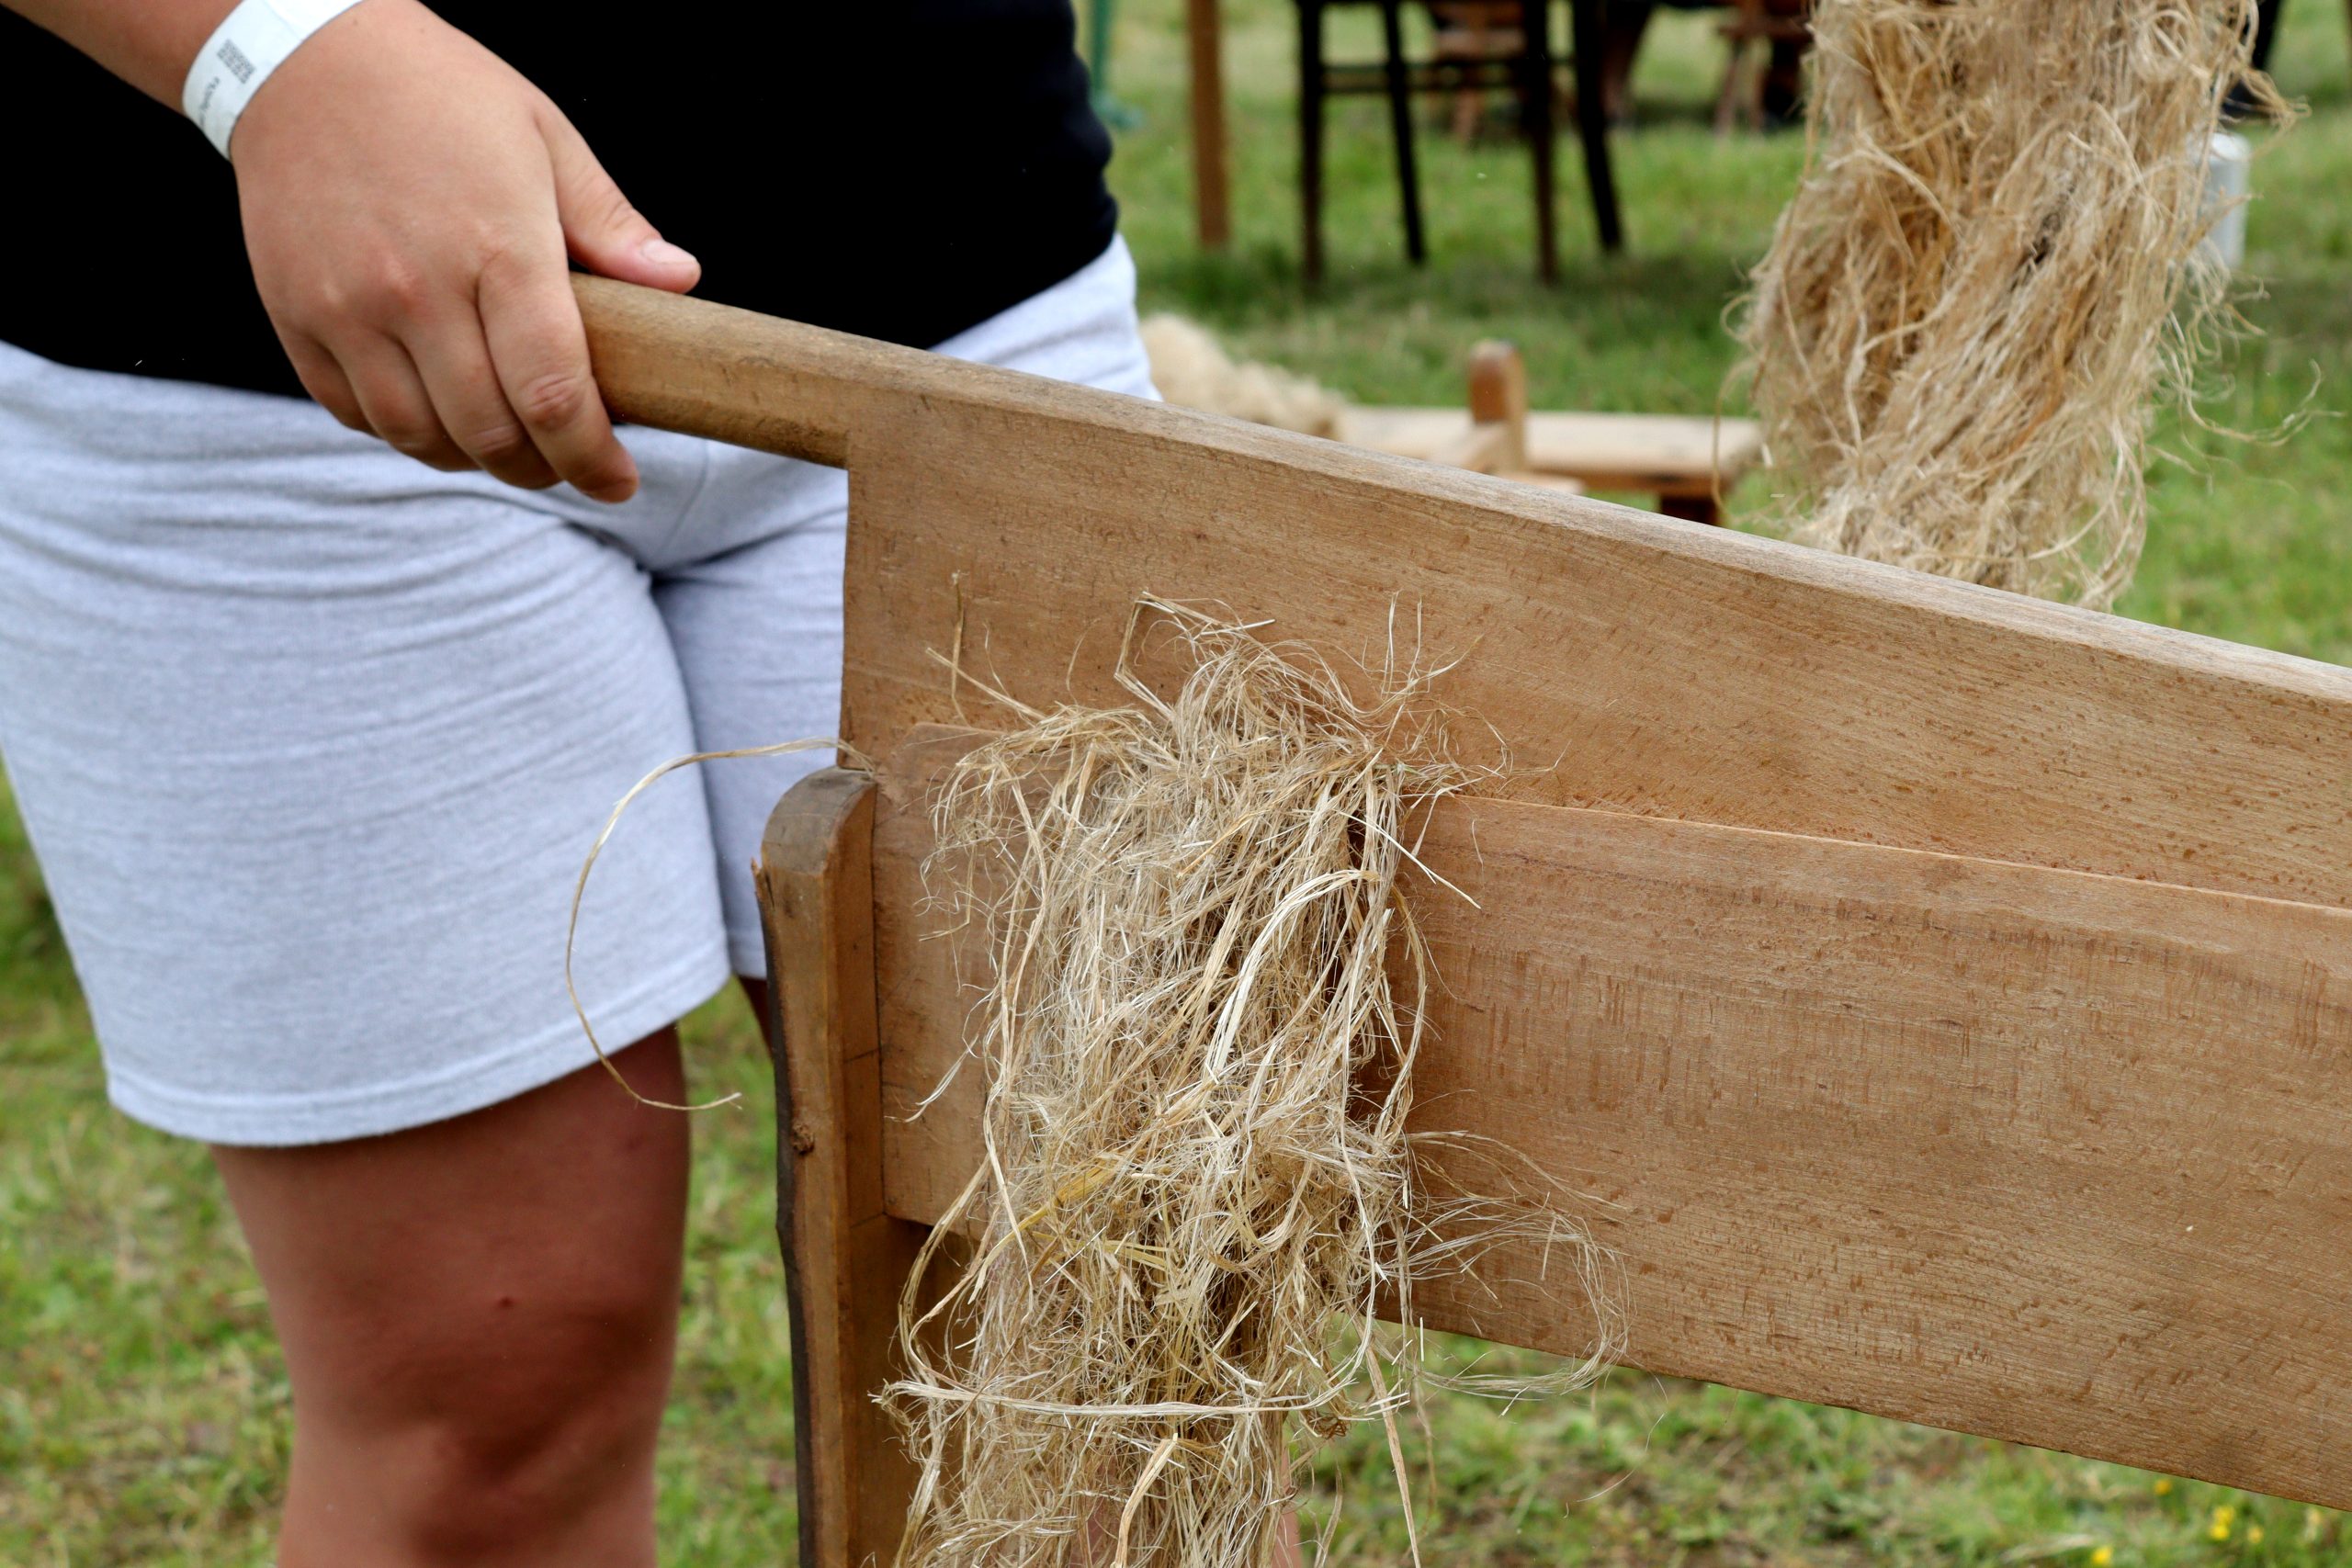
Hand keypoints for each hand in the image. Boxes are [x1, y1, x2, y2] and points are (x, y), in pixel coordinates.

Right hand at [229, 0, 697, 501]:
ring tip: (509, 444)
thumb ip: (611, 225)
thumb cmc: (444, 96)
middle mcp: (416, 289)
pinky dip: (405, 431)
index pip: (554, 393)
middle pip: (490, 434)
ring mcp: (346, 308)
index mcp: (497, 247)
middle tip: (568, 463)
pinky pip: (356, 414)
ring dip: (474, 460)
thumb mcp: (546, 139)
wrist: (304, 57)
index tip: (621, 482)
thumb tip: (680, 284)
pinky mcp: (295, 317)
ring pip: (420, 437)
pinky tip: (439, 411)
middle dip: (542, 469)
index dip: (594, 459)